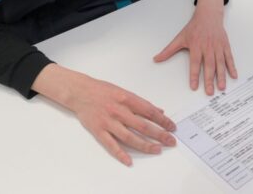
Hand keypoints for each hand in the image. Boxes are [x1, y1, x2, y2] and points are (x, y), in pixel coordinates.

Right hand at [32, 64, 175, 165]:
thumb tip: (158, 111)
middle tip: (170, 141)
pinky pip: (111, 144)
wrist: (80, 91)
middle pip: (143, 126)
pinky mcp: (98, 130)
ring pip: (129, 137)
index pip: (150, 111)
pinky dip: (120, 154)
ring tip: (156, 150)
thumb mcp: (124, 91)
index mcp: (127, 98)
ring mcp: (108, 122)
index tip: (172, 127)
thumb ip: (141, 103)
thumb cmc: (102, 90)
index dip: (163, 120)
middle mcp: (119, 110)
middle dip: (159, 134)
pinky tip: (129, 160)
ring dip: (145, 145)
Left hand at [153, 0, 237, 94]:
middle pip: (209, 66)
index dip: (194, 75)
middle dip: (209, 80)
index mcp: (196, 46)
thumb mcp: (180, 38)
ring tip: (221, 87)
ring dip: (221, 76)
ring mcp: (217, 46)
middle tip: (209, 92)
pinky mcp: (225, 45)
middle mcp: (208, 47)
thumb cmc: (194, 27)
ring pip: (220, 63)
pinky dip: (232, 67)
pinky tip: (233, 76)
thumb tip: (157, 59)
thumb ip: (168, 50)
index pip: (194, 63)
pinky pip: (229, 58)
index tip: (194, 86)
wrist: (208, 15)